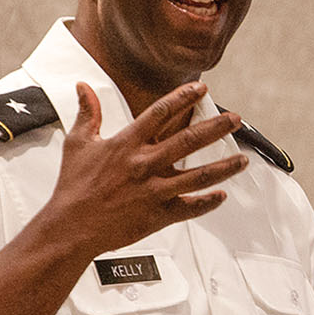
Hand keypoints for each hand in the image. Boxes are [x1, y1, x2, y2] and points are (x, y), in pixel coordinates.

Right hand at [48, 81, 247, 257]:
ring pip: (198, 176)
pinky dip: (208, 203)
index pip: (161, 112)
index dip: (183, 97)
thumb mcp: (78, 144)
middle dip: (216, 128)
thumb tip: (83, 88)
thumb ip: (87, 113)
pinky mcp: (157, 215)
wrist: (71, 227)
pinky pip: (189, 208)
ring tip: (242, 159)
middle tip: (235, 120)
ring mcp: (154, 191)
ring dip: (224, 167)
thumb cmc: (73, 187)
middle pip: (189, 140)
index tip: (201, 89)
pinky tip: (222, 196)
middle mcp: (145, 165)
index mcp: (127, 144)